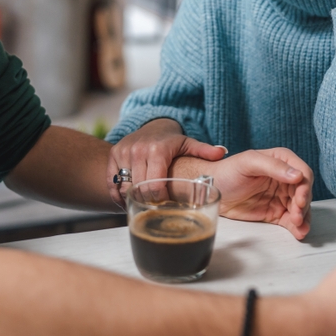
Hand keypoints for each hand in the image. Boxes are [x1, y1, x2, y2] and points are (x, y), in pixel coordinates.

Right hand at [107, 118, 225, 206]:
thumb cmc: (172, 140)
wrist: (152, 125)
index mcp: (157, 150)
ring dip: (133, 199)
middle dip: (147, 202)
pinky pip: (112, 182)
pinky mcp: (113, 155)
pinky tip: (128, 201)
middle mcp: (138, 150)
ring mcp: (123, 152)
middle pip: (139, 189)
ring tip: (143, 206)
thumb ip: (204, 150)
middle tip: (156, 209)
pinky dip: (118, 195)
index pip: (154, 185)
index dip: (159, 200)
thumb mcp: (189, 144)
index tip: (165, 206)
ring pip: (125, 187)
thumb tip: (222, 152)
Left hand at [173, 148, 313, 239]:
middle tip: (297, 215)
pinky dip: (297, 227)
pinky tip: (299, 232)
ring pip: (300, 208)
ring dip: (303, 217)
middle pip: (304, 192)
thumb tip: (297, 175)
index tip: (300, 199)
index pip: (303, 173)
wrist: (212, 189)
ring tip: (299, 227)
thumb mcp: (249, 163)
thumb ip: (274, 167)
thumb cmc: (228, 171)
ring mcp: (281, 196)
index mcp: (281, 161)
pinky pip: (291, 220)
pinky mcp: (275, 212)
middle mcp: (285, 178)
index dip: (305, 187)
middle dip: (303, 205)